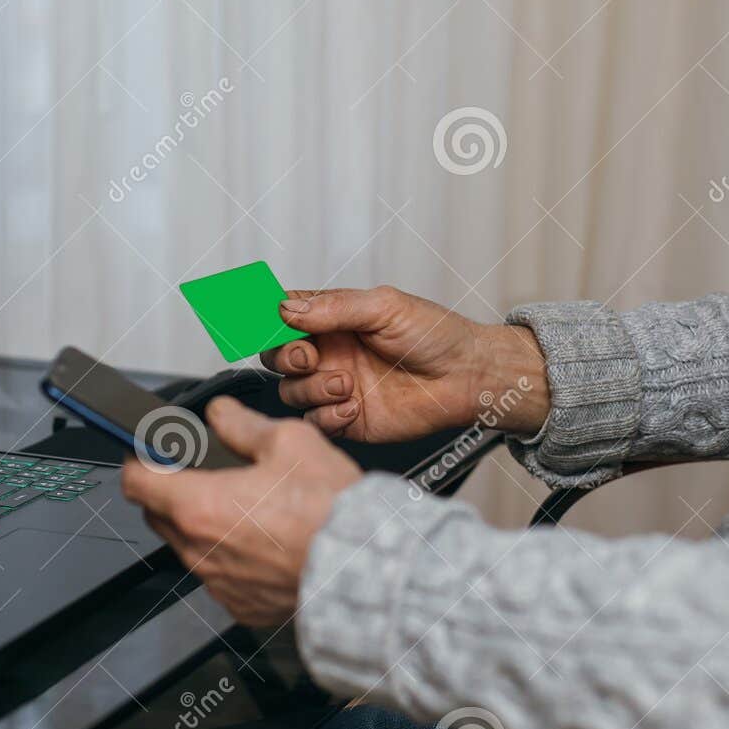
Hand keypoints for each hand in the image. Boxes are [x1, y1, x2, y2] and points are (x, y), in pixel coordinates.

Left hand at [119, 397, 363, 626]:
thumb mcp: (289, 442)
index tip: (148, 455)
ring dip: (203, 526)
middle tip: (204, 475)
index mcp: (199, 505)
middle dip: (171, 491)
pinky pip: (220, 577)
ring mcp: (219, 584)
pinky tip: (264, 543)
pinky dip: (231, 559)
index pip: (136, 482)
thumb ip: (243, 425)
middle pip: (158, 516)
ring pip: (190, 548)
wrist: (364, 568)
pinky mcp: (241, 607)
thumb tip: (222, 415)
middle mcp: (200, 550)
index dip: (138, 461)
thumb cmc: (330, 511)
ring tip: (246, 509)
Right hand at [260, 286, 548, 441]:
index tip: (262, 323)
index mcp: (334, 319)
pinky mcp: (347, 419)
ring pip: (292, 391)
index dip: (266, 319)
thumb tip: (286, 308)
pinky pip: (316, 421)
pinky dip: (327, 415)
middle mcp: (330, 352)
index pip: (284, 315)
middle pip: (277, 356)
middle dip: (285, 356)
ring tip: (348, 384)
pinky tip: (354, 407)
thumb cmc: (435, 334)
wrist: (466, 377)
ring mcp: (336, 387)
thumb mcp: (385, 307)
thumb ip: (334, 307)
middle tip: (311, 356)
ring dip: (312, 388)